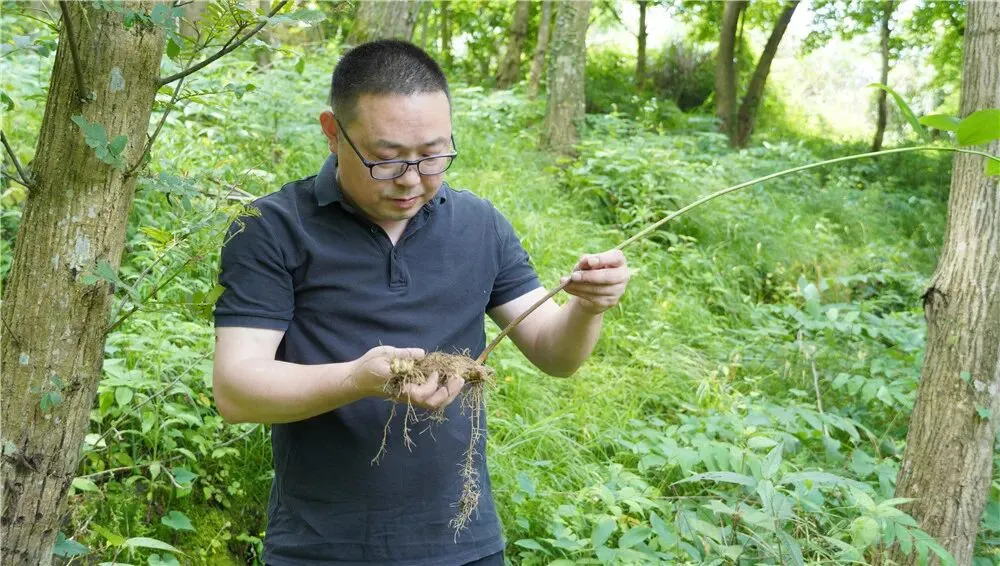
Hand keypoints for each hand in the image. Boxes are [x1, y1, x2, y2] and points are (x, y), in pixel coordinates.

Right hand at [350, 346, 464, 410]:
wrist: (357, 379)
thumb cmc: (368, 366)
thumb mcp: (383, 355)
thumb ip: (402, 355)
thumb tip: (421, 354)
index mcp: (400, 389)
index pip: (421, 394)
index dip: (432, 384)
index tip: (435, 370)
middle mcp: (407, 396)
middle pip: (432, 403)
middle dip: (449, 392)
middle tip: (459, 378)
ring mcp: (410, 396)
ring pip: (434, 403)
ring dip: (449, 393)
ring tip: (459, 380)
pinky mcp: (413, 393)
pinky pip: (431, 397)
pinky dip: (444, 391)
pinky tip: (449, 380)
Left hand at [560, 249, 629, 315]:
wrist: (590, 290)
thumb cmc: (589, 271)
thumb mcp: (586, 263)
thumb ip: (586, 261)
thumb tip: (584, 261)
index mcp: (619, 261)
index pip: (616, 257)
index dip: (603, 259)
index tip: (590, 261)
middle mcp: (623, 275)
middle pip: (609, 276)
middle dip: (589, 276)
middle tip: (574, 276)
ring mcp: (618, 290)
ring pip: (598, 289)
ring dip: (579, 286)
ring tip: (565, 282)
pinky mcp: (611, 302)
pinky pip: (594, 298)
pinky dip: (578, 293)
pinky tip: (568, 288)